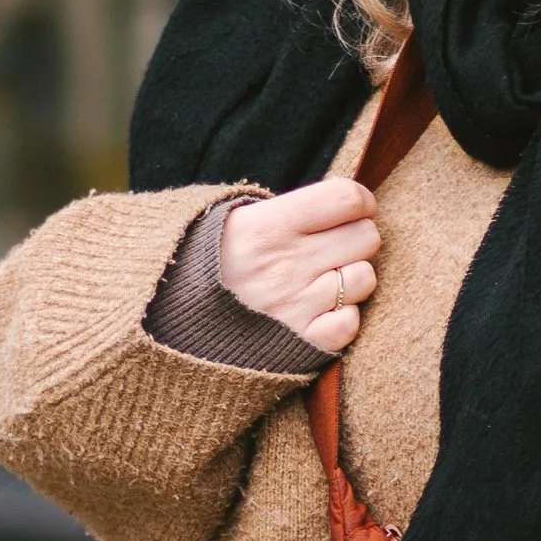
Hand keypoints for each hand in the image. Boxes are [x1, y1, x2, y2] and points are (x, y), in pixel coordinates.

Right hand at [218, 179, 381, 354]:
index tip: (354, 210)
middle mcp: (286, 263)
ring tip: (324, 279)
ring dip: (351, 278)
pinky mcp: (301, 343)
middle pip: (366, 236)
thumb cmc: (218, 260)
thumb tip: (352, 203)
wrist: (174, 315)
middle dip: (356, 238)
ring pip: (365, 278)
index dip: (361, 202)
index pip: (348, 198)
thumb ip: (296, 209)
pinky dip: (343, 317)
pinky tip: (322, 311)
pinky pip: (351, 323)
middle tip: (333, 247)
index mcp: (270, 225)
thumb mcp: (242, 219)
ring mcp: (295, 305)